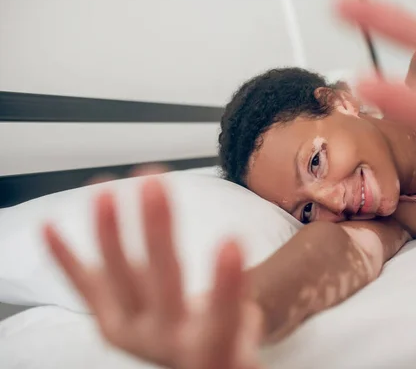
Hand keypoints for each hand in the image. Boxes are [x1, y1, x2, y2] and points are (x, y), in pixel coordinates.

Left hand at [44, 178, 262, 368]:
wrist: (193, 367)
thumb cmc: (222, 341)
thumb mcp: (246, 331)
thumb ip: (240, 298)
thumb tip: (243, 252)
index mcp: (211, 346)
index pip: (222, 315)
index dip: (225, 282)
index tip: (230, 241)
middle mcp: (166, 341)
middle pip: (163, 286)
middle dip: (157, 233)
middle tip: (154, 185)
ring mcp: (132, 333)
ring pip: (119, 281)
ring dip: (110, 233)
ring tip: (104, 191)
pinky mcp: (109, 322)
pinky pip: (86, 289)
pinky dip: (66, 259)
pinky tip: (49, 228)